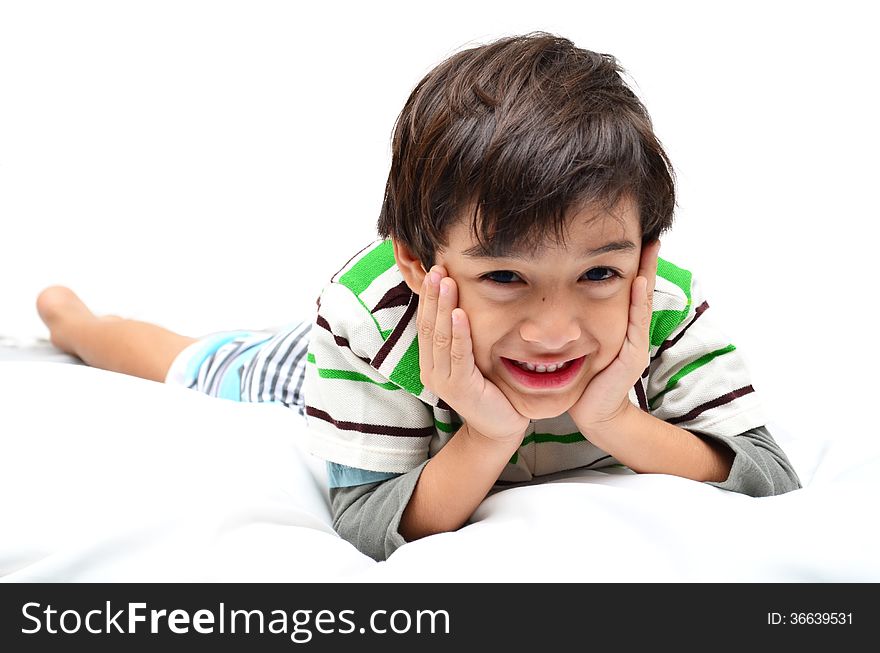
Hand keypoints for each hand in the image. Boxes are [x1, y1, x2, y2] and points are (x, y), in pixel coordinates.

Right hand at [417, 266, 529, 444]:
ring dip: (443, 306)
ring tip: (447, 282)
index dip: (429, 297)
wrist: (500, 427)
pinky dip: (458, 332)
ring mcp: (443, 381)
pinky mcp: (461, 388)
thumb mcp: (473, 360)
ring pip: (441, 336)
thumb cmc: (490, 391)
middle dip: (433, 295)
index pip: (425, 324)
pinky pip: (458, 354)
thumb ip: (463, 338)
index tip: (435, 270)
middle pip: (429, 326)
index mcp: (431, 363)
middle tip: (439, 268)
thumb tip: (463, 304)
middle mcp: (432, 371)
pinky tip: (458, 313)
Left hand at [569, 240, 660, 432]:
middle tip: (652, 235)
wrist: (593, 413)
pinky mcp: (630, 356)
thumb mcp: (582, 345)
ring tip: (650, 249)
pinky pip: (635, 324)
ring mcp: (634, 344)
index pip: (629, 291)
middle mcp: (632, 332)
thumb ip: (580, 325)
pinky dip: (637, 302)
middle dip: (647, 263)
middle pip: (642, 291)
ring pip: (642, 303)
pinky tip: (638, 282)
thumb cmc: (584, 380)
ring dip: (647, 275)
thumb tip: (562, 298)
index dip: (634, 266)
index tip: (636, 238)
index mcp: (620, 327)